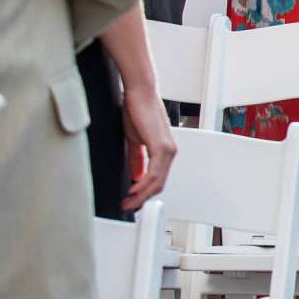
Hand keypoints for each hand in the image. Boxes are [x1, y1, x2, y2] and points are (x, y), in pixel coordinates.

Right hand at [121, 84, 177, 207]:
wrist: (139, 92)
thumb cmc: (137, 110)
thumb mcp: (135, 140)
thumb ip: (137, 158)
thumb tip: (136, 175)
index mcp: (164, 150)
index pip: (158, 179)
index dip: (145, 192)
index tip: (132, 200)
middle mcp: (170, 152)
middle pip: (159, 184)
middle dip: (142, 198)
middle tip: (128, 206)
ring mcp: (168, 150)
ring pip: (157, 182)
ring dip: (141, 195)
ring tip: (128, 202)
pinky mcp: (161, 146)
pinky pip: (154, 173)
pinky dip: (143, 185)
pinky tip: (133, 190)